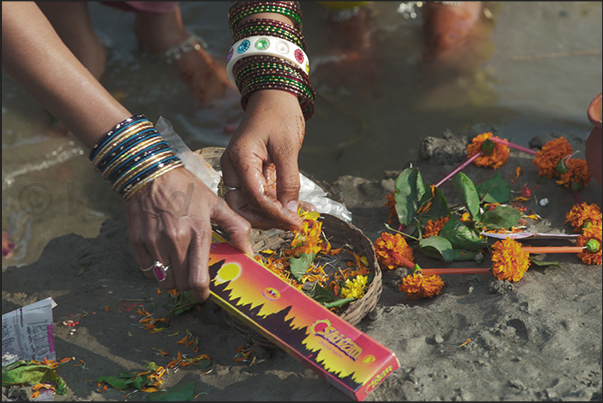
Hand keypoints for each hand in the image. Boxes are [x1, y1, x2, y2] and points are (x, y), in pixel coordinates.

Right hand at [125, 167, 251, 300]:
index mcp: (198, 232)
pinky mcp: (137, 241)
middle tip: (192, 276)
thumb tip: (248, 250)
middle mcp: (175, 240)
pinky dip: (156, 272)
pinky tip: (163, 259)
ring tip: (178, 267)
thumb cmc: (185, 187)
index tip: (204, 294)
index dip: (202, 293)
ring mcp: (154, 242)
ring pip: (164, 281)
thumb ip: (236, 227)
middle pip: (181, 284)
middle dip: (189, 285)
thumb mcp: (215, 203)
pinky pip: (148, 271)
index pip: (198, 278)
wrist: (150, 172)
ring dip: (173, 280)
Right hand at [220, 90, 304, 230]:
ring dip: (271, 214)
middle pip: (242, 206)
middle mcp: (232, 167)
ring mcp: (237, 170)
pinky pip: (257, 194)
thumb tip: (290, 211)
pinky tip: (295, 206)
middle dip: (267, 219)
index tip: (296, 223)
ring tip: (297, 216)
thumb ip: (289, 181)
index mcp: (240, 158)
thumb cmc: (279, 114)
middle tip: (292, 223)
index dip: (276, 214)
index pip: (254, 197)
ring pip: (248, 204)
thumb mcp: (288, 149)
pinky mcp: (247, 171)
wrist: (273, 95)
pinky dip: (274, 203)